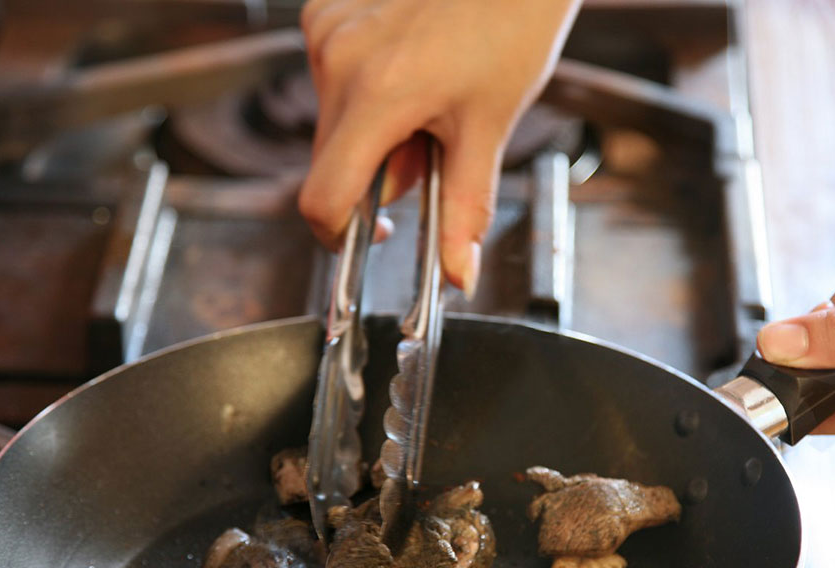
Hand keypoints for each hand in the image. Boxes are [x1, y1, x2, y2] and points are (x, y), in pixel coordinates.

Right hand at [298, 0, 580, 294]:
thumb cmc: (511, 25)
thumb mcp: (491, 127)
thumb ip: (468, 208)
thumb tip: (459, 274)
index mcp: (378, 95)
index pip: (323, 198)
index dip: (339, 235)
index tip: (371, 236)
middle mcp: (338, 60)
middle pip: (330, 163)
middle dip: (377, 174)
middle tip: (431, 148)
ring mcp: (326, 31)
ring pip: (333, 124)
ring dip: (373, 134)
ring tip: (427, 100)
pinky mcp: (324, 12)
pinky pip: (332, 81)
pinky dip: (364, 94)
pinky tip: (408, 69)